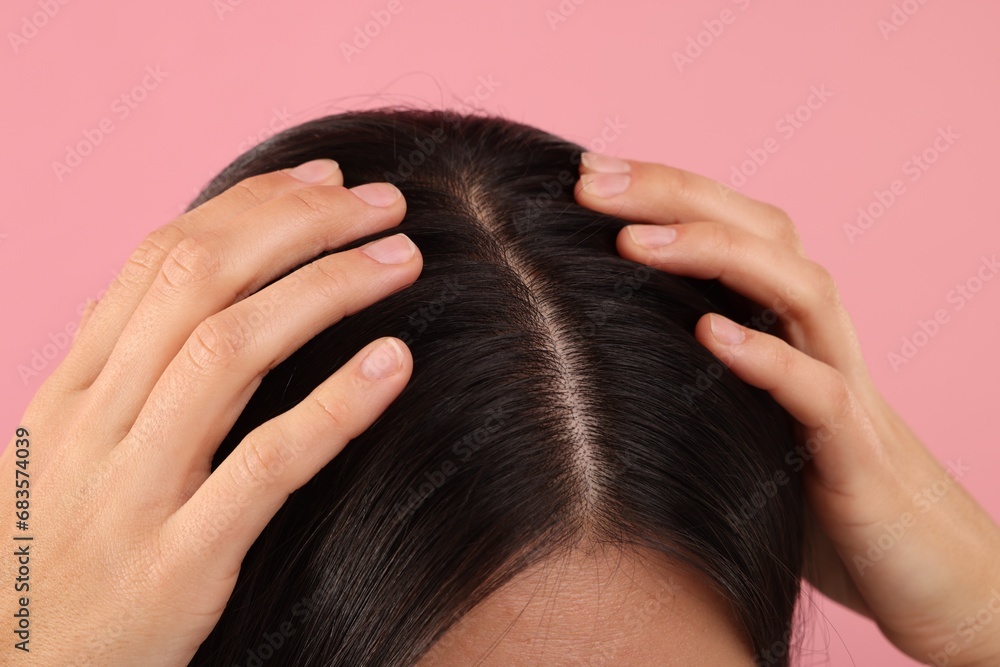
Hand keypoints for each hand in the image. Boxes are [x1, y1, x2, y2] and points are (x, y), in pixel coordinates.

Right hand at [0, 159, 420, 665]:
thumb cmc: (51, 560)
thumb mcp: (57, 455)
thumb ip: (103, 370)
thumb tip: (135, 288)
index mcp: (72, 389)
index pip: (162, 259)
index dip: (251, 205)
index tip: (324, 180)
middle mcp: (97, 423)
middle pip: (200, 280)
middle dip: (300, 226)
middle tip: (384, 205)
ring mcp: (136, 492)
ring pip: (227, 351)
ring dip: (325, 290)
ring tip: (401, 260)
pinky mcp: (180, 562)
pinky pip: (264, 465)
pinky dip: (334, 406)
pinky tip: (394, 362)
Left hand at [575, 153, 999, 665]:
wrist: (925, 570)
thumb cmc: (813, 490)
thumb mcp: (741, 416)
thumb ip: (690, 374)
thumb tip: (588, 352)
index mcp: (784, 324)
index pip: (730, 227)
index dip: (662, 192)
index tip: (584, 174)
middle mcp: (817, 339)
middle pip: (760, 232)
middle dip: (674, 195)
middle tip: (592, 180)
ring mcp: (842, 389)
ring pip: (798, 290)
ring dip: (715, 253)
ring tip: (633, 241)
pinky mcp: (854, 456)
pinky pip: (819, 395)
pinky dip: (768, 359)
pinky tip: (710, 335)